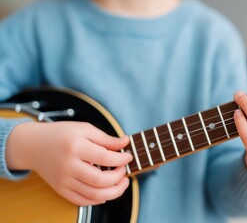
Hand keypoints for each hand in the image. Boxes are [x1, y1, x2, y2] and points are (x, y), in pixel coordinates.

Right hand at [6, 121, 132, 205]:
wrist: (33, 145)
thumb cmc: (61, 134)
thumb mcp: (84, 129)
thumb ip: (106, 138)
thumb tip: (125, 143)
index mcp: (76, 147)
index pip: (105, 158)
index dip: (122, 159)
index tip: (128, 156)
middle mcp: (68, 166)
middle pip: (101, 181)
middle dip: (119, 177)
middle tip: (124, 170)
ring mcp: (64, 181)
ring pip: (94, 195)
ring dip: (114, 191)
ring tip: (122, 182)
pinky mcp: (60, 190)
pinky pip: (83, 201)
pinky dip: (98, 199)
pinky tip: (107, 191)